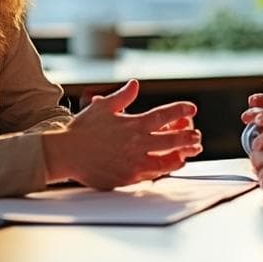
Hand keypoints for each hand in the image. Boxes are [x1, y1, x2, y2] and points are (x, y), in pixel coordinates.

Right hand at [43, 79, 201, 189]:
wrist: (65, 154)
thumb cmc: (81, 130)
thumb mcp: (102, 107)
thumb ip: (122, 97)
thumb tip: (135, 84)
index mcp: (133, 123)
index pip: (164, 115)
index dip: (180, 110)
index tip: (192, 108)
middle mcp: (137, 143)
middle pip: (172, 139)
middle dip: (188, 137)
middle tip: (197, 135)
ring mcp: (134, 162)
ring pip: (167, 160)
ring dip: (181, 155)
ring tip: (189, 153)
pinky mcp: (128, 177)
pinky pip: (152, 174)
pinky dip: (164, 169)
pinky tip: (170, 166)